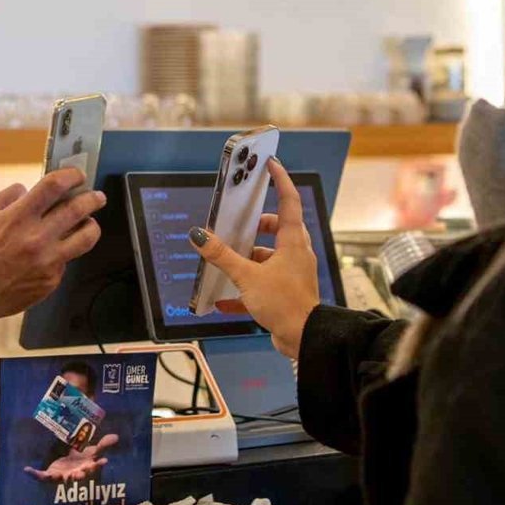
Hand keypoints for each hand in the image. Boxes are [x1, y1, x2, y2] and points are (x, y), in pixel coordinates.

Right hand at [0, 168, 105, 321]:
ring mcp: (47, 263)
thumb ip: (8, 197)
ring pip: (85, 239)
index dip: (72, 175)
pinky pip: (64, 262)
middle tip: (97, 197)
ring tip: (89, 223)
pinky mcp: (49, 282)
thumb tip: (29, 190)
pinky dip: (61, 253)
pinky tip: (51, 253)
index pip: (55, 186)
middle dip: (93, 199)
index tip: (78, 175)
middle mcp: (37, 239)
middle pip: (78, 210)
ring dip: (91, 226)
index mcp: (19, 217)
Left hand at [24, 434, 119, 482]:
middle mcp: (75, 473)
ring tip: (62, 476)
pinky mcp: (50, 476)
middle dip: (80, 475)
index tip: (104, 461)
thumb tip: (117, 437)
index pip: (94, 466)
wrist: (67, 462)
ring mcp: (62, 476)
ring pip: (62, 479)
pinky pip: (41, 477)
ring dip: (62, 478)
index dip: (98, 465)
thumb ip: (104, 444)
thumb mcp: (92, 450)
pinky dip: (34, 474)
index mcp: (86, 467)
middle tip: (80, 473)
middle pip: (79, 476)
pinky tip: (27, 470)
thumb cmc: (81, 458)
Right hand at [190, 158, 319, 358]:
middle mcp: (296, 254)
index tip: (271, 165)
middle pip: (277, 228)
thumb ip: (222, 256)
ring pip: (269, 256)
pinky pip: (264, 281)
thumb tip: (200, 236)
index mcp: (293, 242)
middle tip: (238, 225)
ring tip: (226, 264)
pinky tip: (225, 299)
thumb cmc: (285, 304)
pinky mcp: (286, 292)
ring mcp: (292, 273)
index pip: (289, 201)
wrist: (304, 338)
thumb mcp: (247, 276)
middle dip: (256, 226)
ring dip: (248, 258)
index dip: (281, 181)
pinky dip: (246, 287)